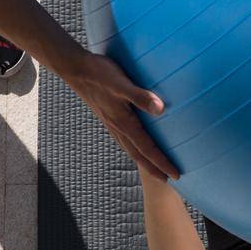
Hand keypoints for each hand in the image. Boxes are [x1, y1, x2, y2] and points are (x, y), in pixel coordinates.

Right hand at [65, 50, 179, 180]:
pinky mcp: (108, 116)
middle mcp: (117, 127)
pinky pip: (124, 139)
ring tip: (155, 168)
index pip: (147, 148)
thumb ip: (141, 96)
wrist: (75, 69)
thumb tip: (161, 110)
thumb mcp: (121, 84)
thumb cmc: (99, 74)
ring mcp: (111, 123)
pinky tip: (136, 144)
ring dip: (144, 160)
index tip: (175, 175)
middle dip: (154, 168)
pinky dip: (134, 148)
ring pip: (130, 148)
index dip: (162, 162)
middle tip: (169, 180)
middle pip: (138, 154)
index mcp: (123, 122)